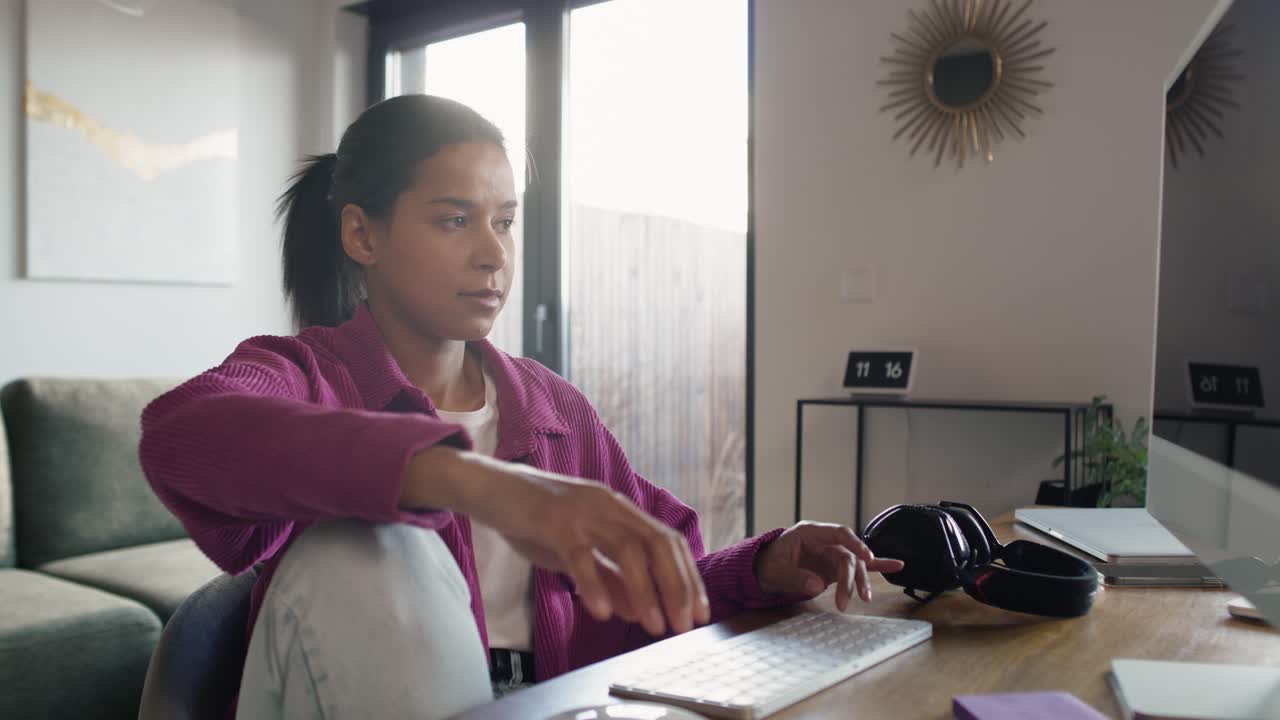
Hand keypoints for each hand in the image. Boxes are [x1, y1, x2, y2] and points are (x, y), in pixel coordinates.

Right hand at [403, 448, 709, 636]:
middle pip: (657, 543)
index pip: (667, 541)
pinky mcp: (553, 520)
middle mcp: (607, 506)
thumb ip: (608, 577)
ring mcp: (582, 511)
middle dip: (676, 586)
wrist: (487, 488)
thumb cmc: (531, 519)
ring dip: (645, 589)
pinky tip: (603, 612)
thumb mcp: (576, 551)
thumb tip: (637, 610)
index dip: (686, 577)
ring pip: (627, 548)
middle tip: (682, 625)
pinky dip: (595, 583)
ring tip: (653, 624)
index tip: (696, 612)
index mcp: (618, 510)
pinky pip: (580, 554)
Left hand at [753, 522, 904, 611]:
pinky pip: (859, 566)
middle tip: (846, 601)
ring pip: (854, 565)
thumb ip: (795, 577)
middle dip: (850, 578)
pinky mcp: (835, 566)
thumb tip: (818, 584)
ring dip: (860, 581)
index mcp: (810, 532)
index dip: (854, 543)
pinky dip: (877, 566)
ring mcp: (832, 552)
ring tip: (865, 599)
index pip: (838, 533)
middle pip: (847, 555)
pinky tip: (897, 566)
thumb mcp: (775, 572)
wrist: (764, 570)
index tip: (866, 557)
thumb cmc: (768, 566)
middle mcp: (825, 541)